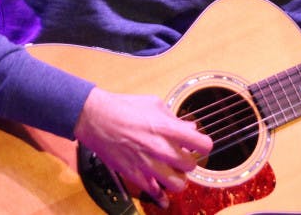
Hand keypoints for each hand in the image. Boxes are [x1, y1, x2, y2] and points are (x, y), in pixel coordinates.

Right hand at [73, 87, 213, 208]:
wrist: (96, 119)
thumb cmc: (125, 107)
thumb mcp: (154, 104)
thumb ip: (174, 118)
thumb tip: (190, 127)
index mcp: (168, 128)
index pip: (202, 144)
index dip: (204, 144)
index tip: (200, 144)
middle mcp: (160, 149)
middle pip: (191, 166)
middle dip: (189, 161)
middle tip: (183, 156)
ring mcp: (147, 164)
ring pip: (177, 184)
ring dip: (179, 178)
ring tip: (174, 172)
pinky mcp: (135, 175)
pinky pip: (155, 193)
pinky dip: (162, 196)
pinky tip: (164, 195)